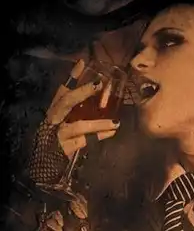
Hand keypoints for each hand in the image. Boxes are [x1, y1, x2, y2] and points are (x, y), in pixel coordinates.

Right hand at [28, 60, 119, 183]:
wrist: (41, 168)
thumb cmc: (56, 144)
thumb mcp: (65, 126)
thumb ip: (77, 115)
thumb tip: (100, 102)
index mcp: (53, 112)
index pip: (62, 90)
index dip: (72, 76)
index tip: (83, 62)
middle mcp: (53, 120)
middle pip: (66, 101)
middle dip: (81, 92)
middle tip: (98, 84)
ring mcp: (57, 134)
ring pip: (79, 125)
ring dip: (98, 123)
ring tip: (116, 123)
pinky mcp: (64, 148)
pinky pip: (85, 142)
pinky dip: (99, 137)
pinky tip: (112, 133)